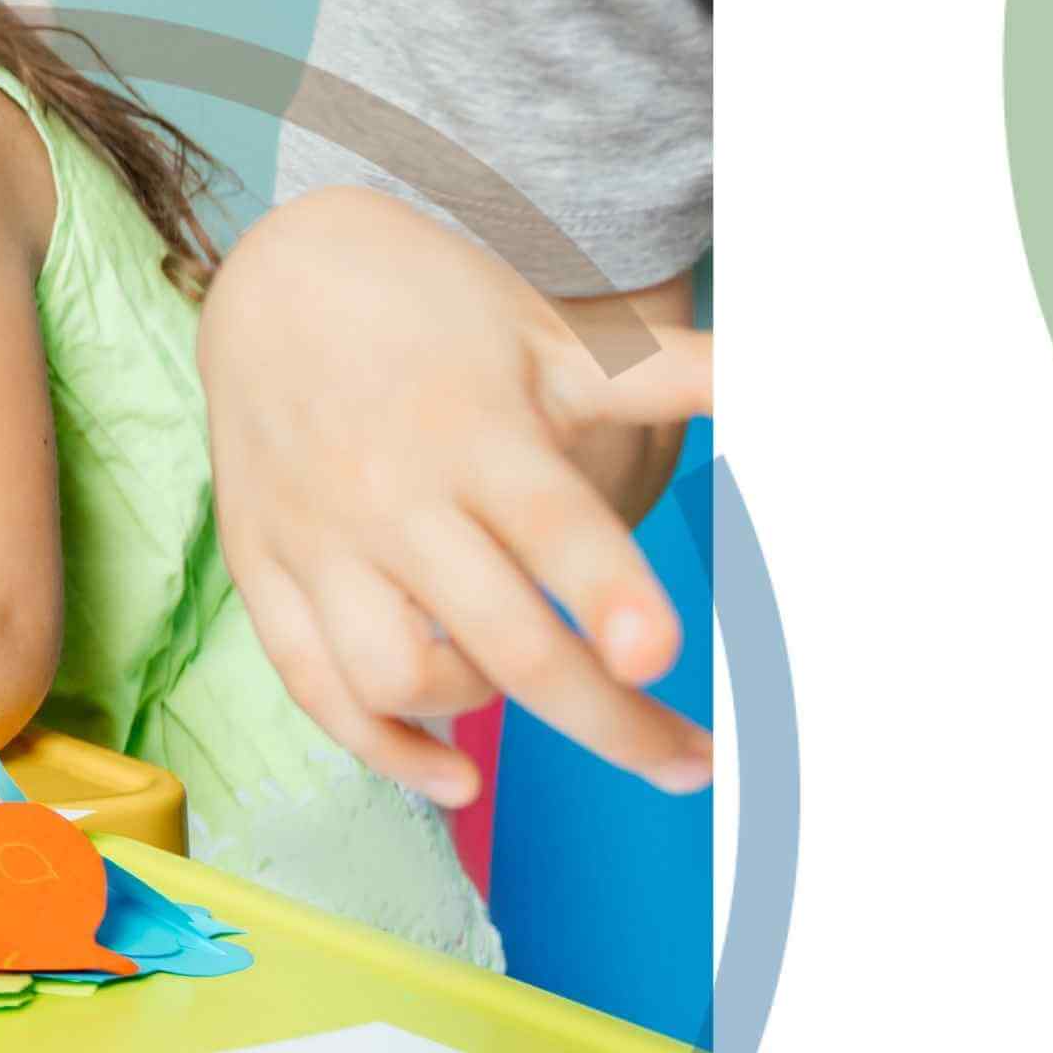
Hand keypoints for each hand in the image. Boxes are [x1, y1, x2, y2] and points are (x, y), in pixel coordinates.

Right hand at [199, 187, 716, 801]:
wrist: (281, 275)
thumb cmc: (444, 314)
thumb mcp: (556, 338)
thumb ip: (670, 376)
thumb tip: (790, 378)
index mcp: (477, 433)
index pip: (551, 526)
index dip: (606, 592)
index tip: (658, 653)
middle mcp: (394, 493)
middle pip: (501, 641)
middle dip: (606, 719)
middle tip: (688, 766)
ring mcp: (321, 538)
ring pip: (398, 677)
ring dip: (481, 709)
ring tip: (533, 683)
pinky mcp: (262, 569)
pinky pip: (313, 689)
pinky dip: (383, 749)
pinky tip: (452, 777)